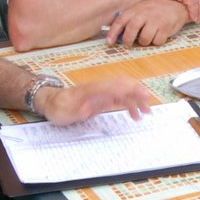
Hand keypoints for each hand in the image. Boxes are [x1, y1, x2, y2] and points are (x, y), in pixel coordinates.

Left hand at [36, 77, 154, 124]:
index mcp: (94, 89)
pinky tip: (134, 114)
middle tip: (149, 108)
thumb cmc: (59, 107)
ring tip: (145, 113)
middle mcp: (101, 89)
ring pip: (124, 92)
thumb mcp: (68, 109)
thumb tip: (97, 104)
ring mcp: (102, 93)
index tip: (144, 99)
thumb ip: (83, 107)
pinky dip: (130, 105)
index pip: (118, 85)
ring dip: (136, 101)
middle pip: (125, 85)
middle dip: (139, 94)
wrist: (50, 103)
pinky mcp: (102, 99)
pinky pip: (119, 99)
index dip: (133, 90)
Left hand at [108, 0, 189, 46]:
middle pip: (131, 32)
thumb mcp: (141, 10)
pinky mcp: (165, 27)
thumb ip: (130, 19)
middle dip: (128, 41)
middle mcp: (144, 13)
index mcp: (136, 9)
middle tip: (128, 45)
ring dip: (145, 42)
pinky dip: (157, 41)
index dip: (113, 33)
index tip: (109, 43)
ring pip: (144, 39)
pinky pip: (157, 41)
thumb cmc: (156, 10)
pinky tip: (159, 34)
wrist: (177, 5)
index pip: (120, 21)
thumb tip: (118, 35)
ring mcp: (155, 20)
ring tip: (149, 36)